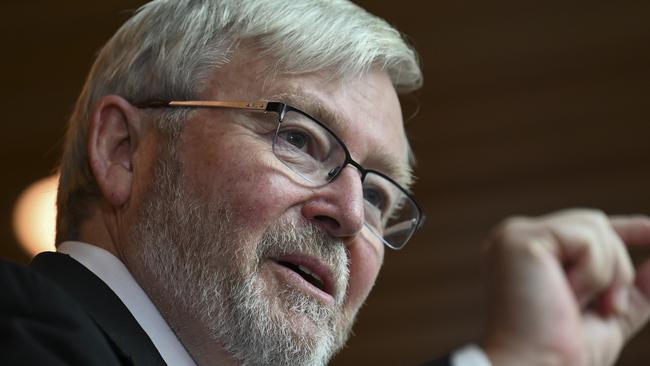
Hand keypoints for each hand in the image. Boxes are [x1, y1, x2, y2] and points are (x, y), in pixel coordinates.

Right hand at [482, 209, 649, 365]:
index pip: (581, 230)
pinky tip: (565, 295)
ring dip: (606, 274)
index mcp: (529, 257)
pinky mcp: (519, 240)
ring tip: (576, 304)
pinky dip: (593, 273)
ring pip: (595, 226)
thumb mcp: (607, 318)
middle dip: (618, 269)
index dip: (624, 228)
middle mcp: (516, 240)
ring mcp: (514, 237)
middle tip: (607, 308)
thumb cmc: (559, 354)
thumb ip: (631, 291)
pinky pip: (587, 238)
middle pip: (595, 225)